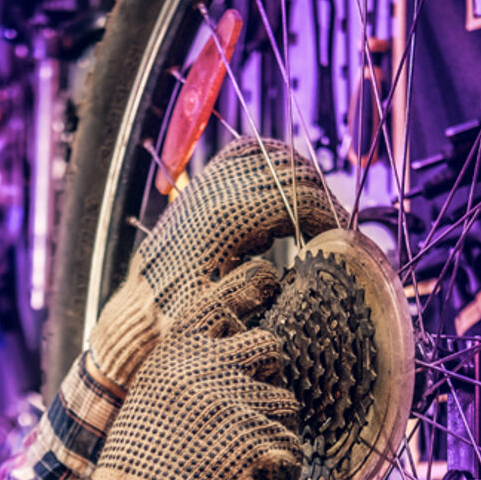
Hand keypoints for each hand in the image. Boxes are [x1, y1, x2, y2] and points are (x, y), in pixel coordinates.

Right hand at [54, 296, 302, 479]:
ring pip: (287, 405)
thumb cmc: (136, 471)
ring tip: (233, 463)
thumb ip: (185, 372)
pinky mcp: (264, 442)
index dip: (252, 288)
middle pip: (271, 348)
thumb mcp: (147, 402)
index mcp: (175, 355)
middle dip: (267, 380)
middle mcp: (210, 369)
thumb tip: (229, 356)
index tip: (268, 281)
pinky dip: (276, 474)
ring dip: (272, 434)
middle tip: (243, 416)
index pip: (224, 300)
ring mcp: (241, 403)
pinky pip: (292, 452)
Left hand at [87, 138, 343, 391]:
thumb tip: (306, 262)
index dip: (328, 215)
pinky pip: (246, 155)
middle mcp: (212, 194)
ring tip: (315, 214)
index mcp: (221, 221)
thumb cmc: (177, 324)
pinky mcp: (200, 186)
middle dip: (320, 196)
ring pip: (270, 154)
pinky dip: (275, 168)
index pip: (295, 196)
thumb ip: (264, 287)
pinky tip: (286, 198)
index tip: (342, 241)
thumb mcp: (224, 315)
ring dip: (300, 178)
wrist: (138, 316)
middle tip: (335, 229)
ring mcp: (204, 185)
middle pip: (289, 170)